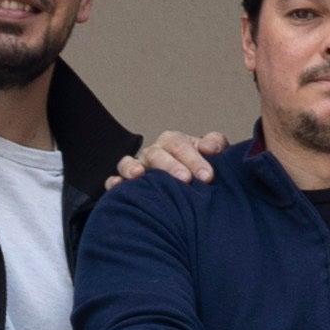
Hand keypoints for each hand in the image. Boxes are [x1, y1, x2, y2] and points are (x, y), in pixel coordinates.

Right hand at [114, 127, 232, 186]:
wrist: (190, 187)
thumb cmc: (201, 169)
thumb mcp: (213, 155)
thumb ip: (215, 145)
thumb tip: (211, 147)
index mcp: (174, 142)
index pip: (181, 145)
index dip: (194, 159)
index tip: (208, 176)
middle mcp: (153, 153)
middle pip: (157, 154)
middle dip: (171, 166)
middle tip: (186, 179)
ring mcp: (137, 167)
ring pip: (129, 163)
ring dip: (132, 167)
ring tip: (138, 175)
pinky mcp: (125, 184)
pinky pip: (114, 181)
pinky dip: (114, 182)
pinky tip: (118, 187)